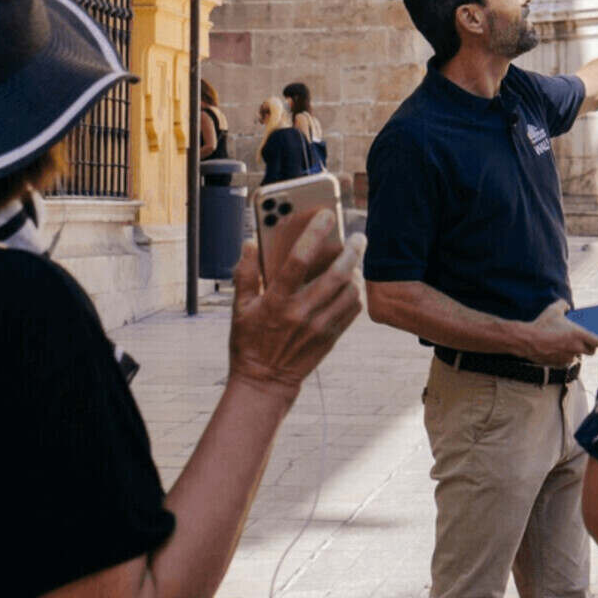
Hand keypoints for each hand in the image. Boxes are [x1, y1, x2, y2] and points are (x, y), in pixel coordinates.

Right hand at [228, 210, 364, 401]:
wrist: (265, 382)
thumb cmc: (249, 342)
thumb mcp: (239, 308)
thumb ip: (245, 274)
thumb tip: (249, 243)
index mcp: (276, 302)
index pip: (297, 260)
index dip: (314, 234)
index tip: (327, 215)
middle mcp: (300, 313)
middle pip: (336, 275)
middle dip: (352, 251)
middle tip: (358, 237)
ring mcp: (319, 327)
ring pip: (350, 292)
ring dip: (356, 271)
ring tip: (355, 259)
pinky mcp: (330, 338)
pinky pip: (352, 310)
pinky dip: (355, 293)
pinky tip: (351, 284)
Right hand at [516, 301, 597, 367]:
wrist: (527, 341)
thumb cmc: (542, 325)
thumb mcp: (553, 309)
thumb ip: (563, 304)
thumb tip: (566, 305)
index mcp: (579, 335)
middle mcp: (576, 348)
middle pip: (591, 351)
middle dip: (590, 346)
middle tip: (585, 340)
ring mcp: (568, 357)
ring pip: (577, 356)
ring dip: (576, 351)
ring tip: (568, 344)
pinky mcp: (559, 363)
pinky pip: (566, 360)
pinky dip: (564, 356)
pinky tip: (557, 349)